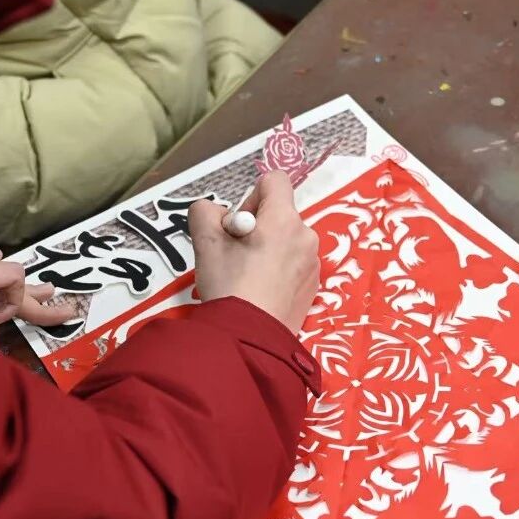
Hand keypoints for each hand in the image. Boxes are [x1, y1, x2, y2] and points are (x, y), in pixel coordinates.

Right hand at [189, 172, 319, 333]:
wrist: (249, 338)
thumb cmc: (229, 286)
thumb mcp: (205, 242)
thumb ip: (205, 211)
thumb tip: (216, 212)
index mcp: (284, 219)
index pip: (274, 181)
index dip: (250, 196)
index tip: (238, 225)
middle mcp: (306, 236)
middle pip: (279, 213)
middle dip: (256, 227)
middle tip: (235, 255)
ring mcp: (313, 263)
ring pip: (286, 241)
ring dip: (267, 249)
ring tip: (246, 277)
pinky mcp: (313, 287)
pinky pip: (294, 265)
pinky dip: (277, 271)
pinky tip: (260, 291)